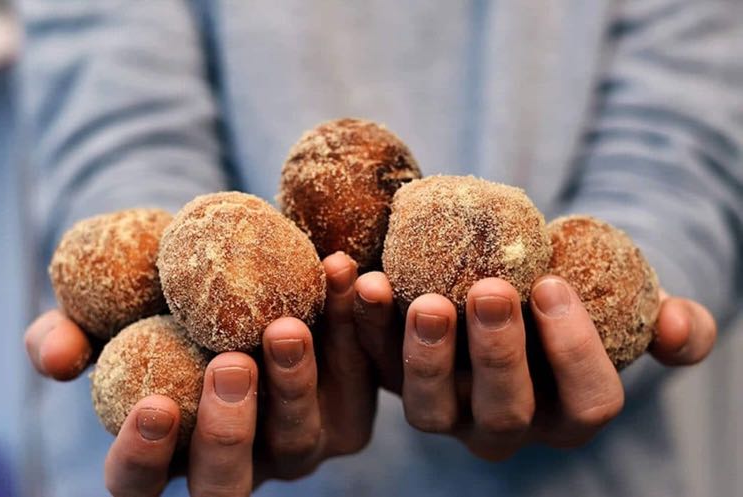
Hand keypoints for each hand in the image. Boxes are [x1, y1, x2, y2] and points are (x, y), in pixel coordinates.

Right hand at [24, 252, 376, 494]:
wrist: (230, 266)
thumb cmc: (157, 298)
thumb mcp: (106, 306)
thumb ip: (71, 332)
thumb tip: (54, 357)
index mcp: (168, 452)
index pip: (142, 484)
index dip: (145, 457)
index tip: (152, 405)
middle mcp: (237, 461)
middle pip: (233, 479)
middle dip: (231, 429)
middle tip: (229, 364)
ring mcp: (297, 440)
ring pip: (305, 436)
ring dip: (299, 382)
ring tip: (286, 323)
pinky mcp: (349, 406)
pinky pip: (362, 381)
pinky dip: (355, 330)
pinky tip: (342, 275)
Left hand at [353, 272, 716, 458]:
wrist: (503, 280)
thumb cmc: (567, 297)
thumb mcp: (621, 306)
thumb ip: (663, 322)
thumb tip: (680, 325)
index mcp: (567, 410)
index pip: (587, 404)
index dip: (575, 352)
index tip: (555, 284)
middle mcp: (505, 424)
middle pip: (505, 413)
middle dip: (498, 354)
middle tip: (491, 290)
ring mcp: (445, 409)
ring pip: (431, 409)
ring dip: (425, 356)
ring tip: (424, 300)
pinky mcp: (394, 379)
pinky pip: (374, 363)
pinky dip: (365, 325)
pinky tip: (363, 279)